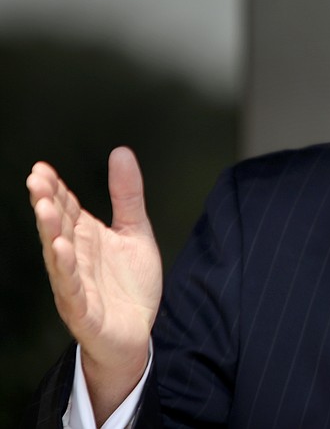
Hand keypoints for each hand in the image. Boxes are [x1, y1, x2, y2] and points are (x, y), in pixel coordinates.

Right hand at [27, 147, 162, 422]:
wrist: (137, 332)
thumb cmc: (130, 284)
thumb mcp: (135, 231)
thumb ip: (127, 195)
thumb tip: (121, 152)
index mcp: (86, 237)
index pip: (67, 208)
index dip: (55, 189)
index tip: (42, 168)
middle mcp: (76, 257)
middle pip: (58, 227)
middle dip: (47, 204)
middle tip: (36, 180)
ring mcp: (76, 284)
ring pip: (58, 255)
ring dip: (50, 232)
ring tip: (44, 209)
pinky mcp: (83, 310)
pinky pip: (72, 288)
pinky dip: (65, 269)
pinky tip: (61, 250)